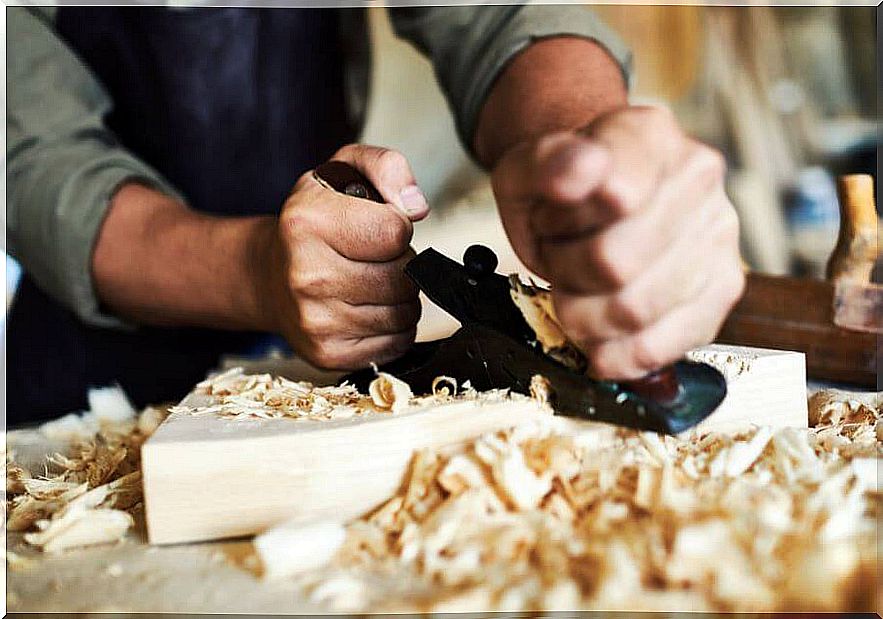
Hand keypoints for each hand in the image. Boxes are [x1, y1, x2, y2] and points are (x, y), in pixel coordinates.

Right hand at [262, 144, 429, 368]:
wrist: (269, 275)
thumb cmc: (314, 223)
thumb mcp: (343, 170)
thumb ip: (387, 167)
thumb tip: (416, 207)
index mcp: (306, 222)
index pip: (395, 232)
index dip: (397, 228)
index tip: (376, 227)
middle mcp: (306, 275)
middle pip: (403, 278)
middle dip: (401, 265)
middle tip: (374, 258)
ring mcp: (315, 321)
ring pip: (404, 314)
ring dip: (399, 298)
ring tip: (371, 282)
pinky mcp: (328, 353)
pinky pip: (396, 344)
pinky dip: (393, 328)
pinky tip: (367, 308)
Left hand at [492, 106, 744, 379]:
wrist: (593, 202)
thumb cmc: (560, 191)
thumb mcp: (526, 169)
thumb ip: (544, 164)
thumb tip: (579, 172)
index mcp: (648, 135)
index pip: (616, 195)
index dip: (563, 222)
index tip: (548, 217)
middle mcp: (698, 178)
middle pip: (614, 264)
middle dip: (566, 272)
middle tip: (558, 258)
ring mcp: (719, 234)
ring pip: (636, 311)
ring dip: (585, 314)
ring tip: (579, 287)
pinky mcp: (723, 289)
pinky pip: (667, 344)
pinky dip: (619, 355)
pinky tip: (599, 340)